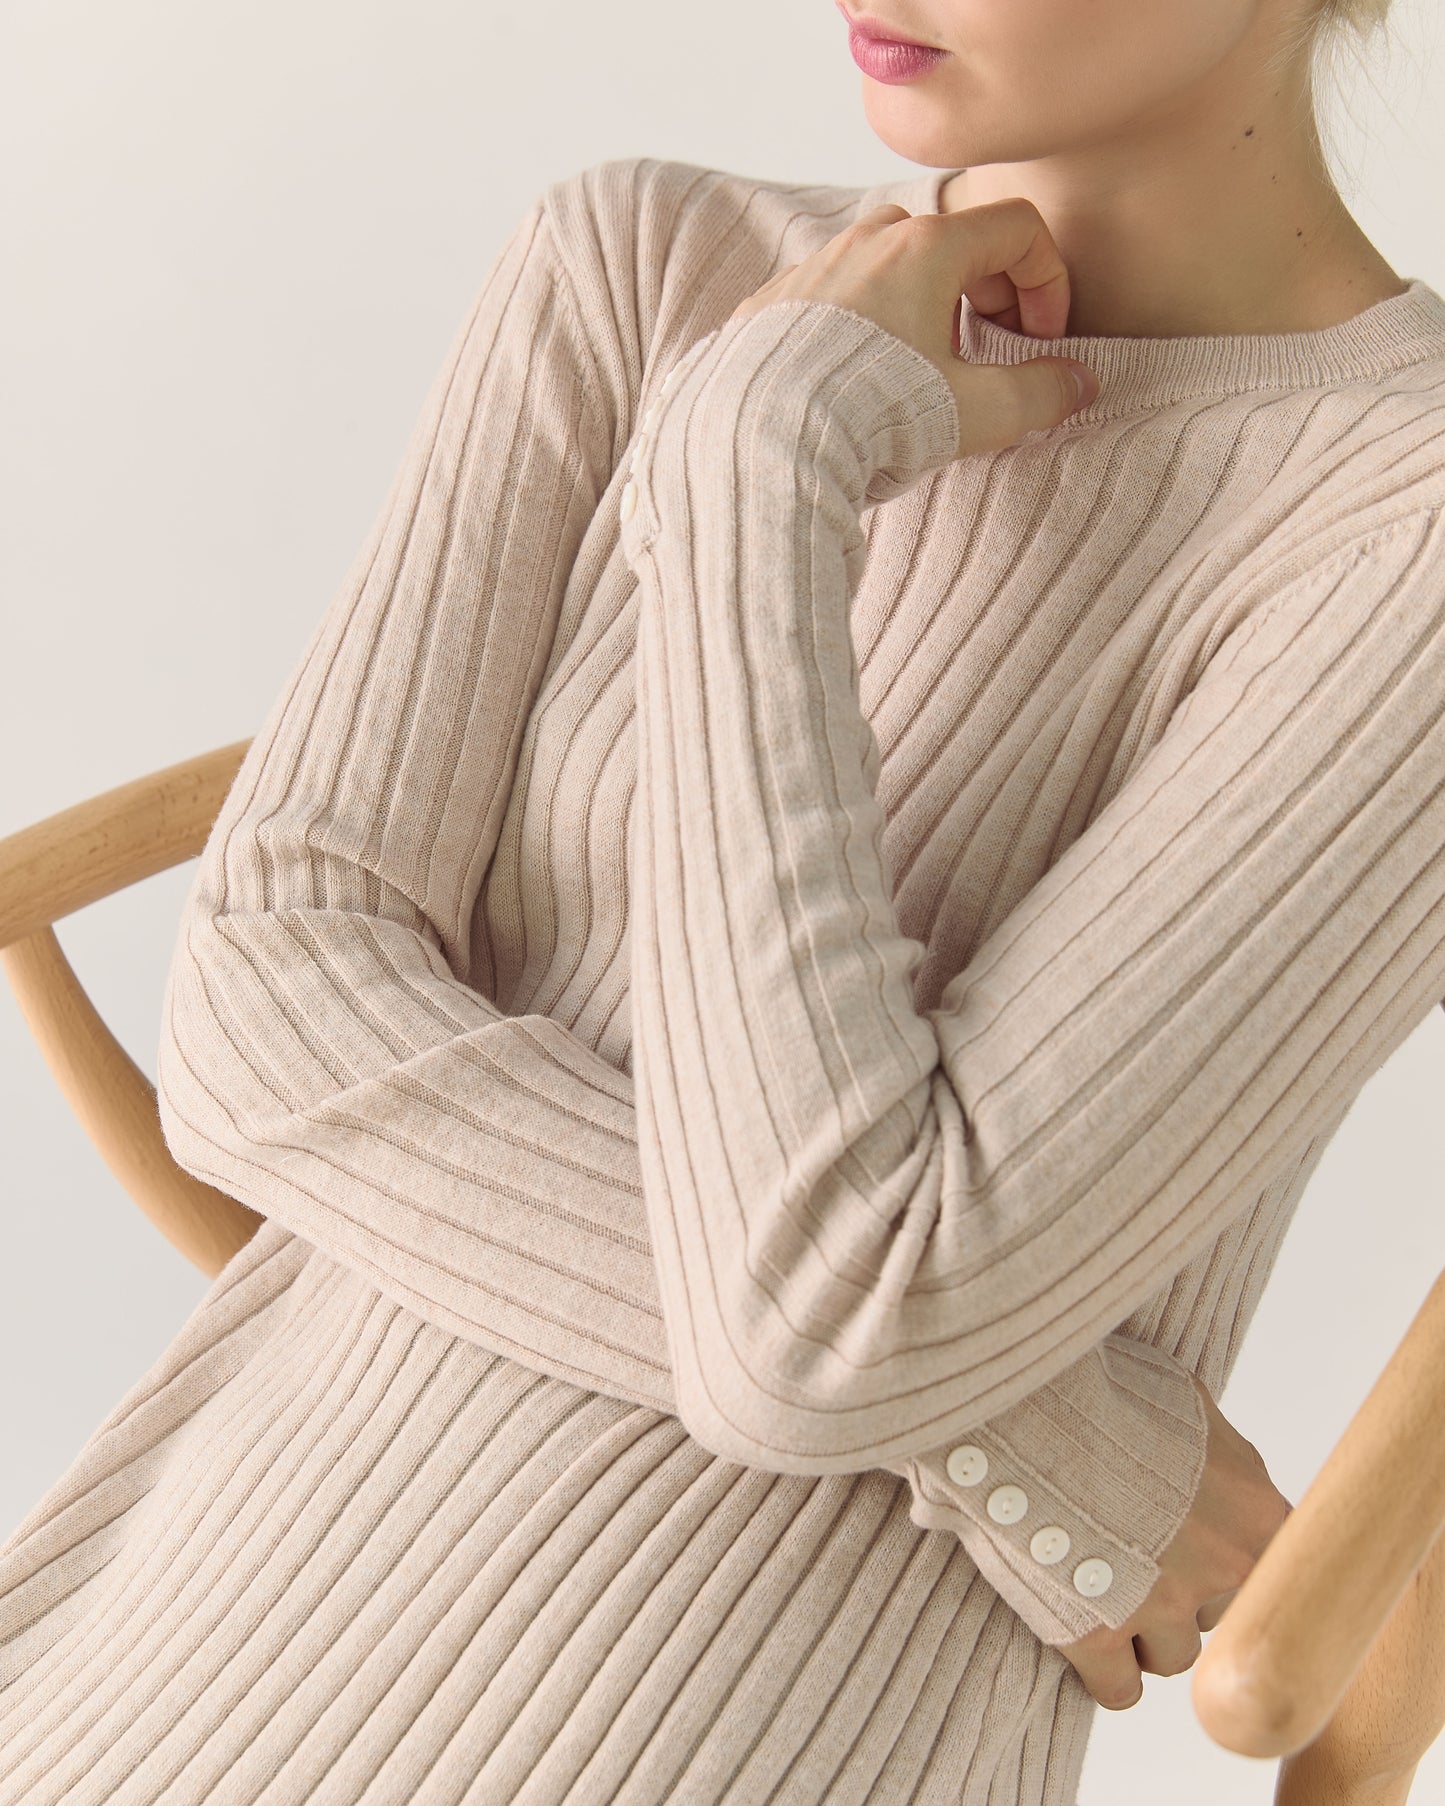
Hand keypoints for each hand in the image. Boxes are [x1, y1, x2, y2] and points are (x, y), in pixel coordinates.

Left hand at [726, 197, 1100, 456]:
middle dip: (989, 294)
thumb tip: (1076, 383)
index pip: (1016, 229)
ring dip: (925, 307)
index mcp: (927, 248)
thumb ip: (1037, 394)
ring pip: (890, 265)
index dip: (1047, 282)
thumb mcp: (974, 412)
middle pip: (954, 241)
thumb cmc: (871, 416)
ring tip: (924, 371)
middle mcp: (867, 241)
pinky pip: (837, 298)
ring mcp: (814, 267)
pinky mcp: (773, 305)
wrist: (760, 436)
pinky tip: (860, 383)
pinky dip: (868, 325)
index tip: (1041, 341)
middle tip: (992, 354)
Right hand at [1055, 1372, 1293, 1711]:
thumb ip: (1219, 1451)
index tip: (1195, 1548)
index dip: (1225, 1558)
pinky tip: (1083, 1635)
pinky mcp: (1097, 1635)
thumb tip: (1224, 1469)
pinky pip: (1120, 1690)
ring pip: (1172, 1656)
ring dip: (1141, 1631)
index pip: (1274, 1571)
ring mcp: (1160, 1606)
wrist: (1027, 1402)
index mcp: (1257, 1513)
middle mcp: (1223, 1568)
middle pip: (1219, 1614)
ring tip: (1100, 1585)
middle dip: (1180, 1592)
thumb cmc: (1102, 1388)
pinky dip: (1103, 1672)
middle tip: (1135, 1555)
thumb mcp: (1184, 1398)